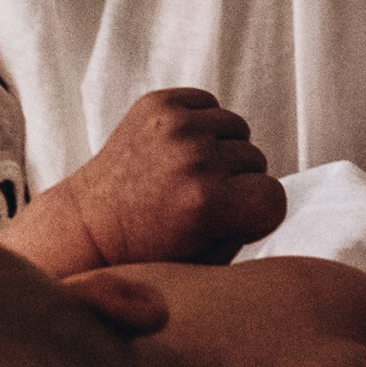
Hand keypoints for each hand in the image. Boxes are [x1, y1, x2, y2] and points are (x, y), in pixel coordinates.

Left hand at [10, 87, 283, 275]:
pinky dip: (203, 124)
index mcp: (206, 202)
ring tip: (193, 175)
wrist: (90, 229)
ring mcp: (173, 125)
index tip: (234, 223)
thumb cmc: (150, 254)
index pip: (275, 197)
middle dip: (239, 183)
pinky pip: (209, 104)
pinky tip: (180, 151)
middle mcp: (192, 158)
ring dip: (223, 151)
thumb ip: (247, 227)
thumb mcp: (208, 263)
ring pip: (237, 128)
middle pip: (257, 160)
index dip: (259, 216)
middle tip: (205, 203)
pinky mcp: (157, 104)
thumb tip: (269, 190)